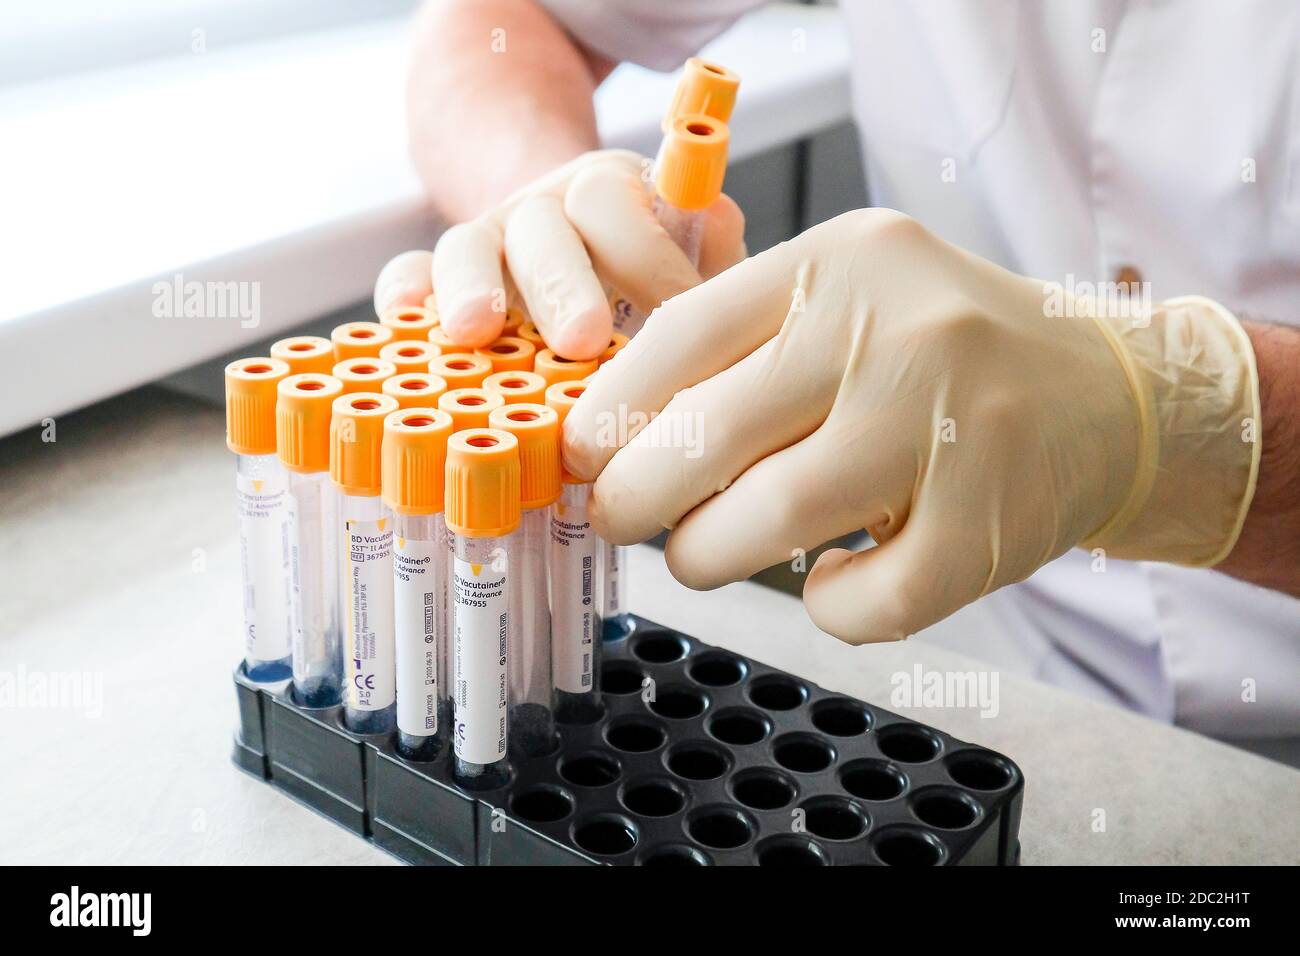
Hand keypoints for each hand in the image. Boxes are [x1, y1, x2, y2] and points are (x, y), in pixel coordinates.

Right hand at [373, 150, 745, 359]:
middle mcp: (542, 209)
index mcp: (607, 194)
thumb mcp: (688, 250)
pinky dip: (406, 292)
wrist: (568, 246)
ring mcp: (485, 240)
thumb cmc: (642, 273)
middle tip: (584, 339)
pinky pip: (410, 274)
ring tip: (474, 332)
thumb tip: (719, 221)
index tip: (676, 320)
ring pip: (468, 247)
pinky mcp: (439, 278)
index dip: (649, 262)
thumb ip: (712, 247)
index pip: (619, 209)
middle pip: (545, 231)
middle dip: (563, 286)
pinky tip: (405, 320)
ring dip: (472, 288)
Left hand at [563, 209, 1258, 642]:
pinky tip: (831, 579)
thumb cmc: (946, 354)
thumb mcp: (847, 302)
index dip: (609, 410)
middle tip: (619, 519)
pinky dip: (826, 607)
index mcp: (841, 264)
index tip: (577, 457)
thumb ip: (743, 348)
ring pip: (775, 519)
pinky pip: (865, 601)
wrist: (1106, 396)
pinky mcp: (991, 524)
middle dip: (637, 496)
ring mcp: (953, 425)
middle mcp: (896, 330)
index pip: (685, 333)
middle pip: (714, 433)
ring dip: (708, 555)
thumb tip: (610, 435)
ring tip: (703, 553)